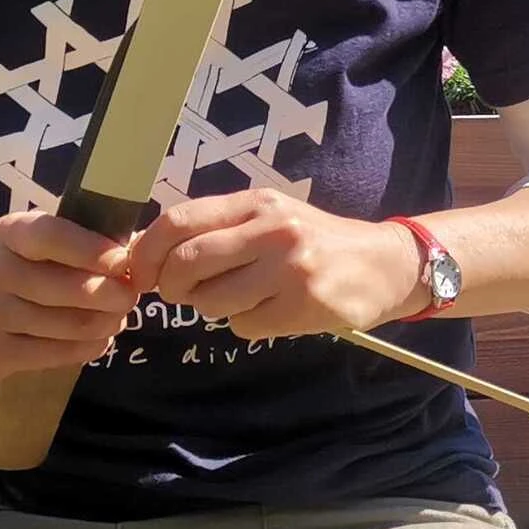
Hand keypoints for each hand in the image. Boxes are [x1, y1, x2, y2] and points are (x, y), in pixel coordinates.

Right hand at [0, 212, 143, 385]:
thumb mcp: (17, 245)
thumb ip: (69, 243)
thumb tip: (140, 246)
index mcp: (3, 235)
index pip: (51, 237)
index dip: (93, 250)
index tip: (125, 262)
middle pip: (70, 289)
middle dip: (114, 295)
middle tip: (130, 298)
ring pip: (70, 325)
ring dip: (107, 324)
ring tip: (116, 319)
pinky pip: (56, 354)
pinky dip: (88, 348)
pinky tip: (97, 340)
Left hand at [125, 189, 421, 338]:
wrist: (385, 264)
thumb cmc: (317, 240)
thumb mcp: (271, 217)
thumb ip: (219, 228)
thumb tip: (148, 252)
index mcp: (257, 203)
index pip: (178, 222)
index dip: (147, 251)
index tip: (143, 272)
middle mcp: (272, 230)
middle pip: (186, 264)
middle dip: (172, 287)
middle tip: (182, 294)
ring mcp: (289, 269)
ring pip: (211, 301)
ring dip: (213, 308)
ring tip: (241, 298)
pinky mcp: (303, 305)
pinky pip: (244, 326)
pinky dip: (249, 324)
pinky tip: (274, 311)